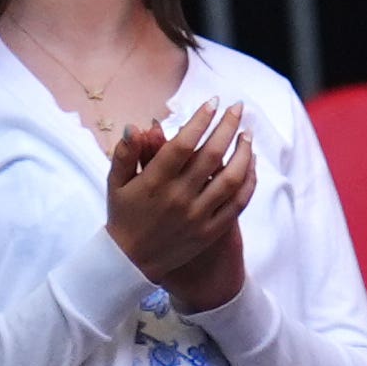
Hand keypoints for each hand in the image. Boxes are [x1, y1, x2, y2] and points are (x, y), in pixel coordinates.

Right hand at [108, 99, 256, 309]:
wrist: (129, 263)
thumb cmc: (123, 217)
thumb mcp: (115, 184)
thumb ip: (125, 154)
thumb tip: (135, 126)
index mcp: (154, 182)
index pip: (182, 144)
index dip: (200, 120)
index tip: (213, 102)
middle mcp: (178, 198)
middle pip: (211, 155)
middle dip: (228, 126)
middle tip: (238, 107)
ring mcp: (197, 216)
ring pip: (231, 179)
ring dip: (244, 153)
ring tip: (247, 134)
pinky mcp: (210, 232)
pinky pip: (237, 204)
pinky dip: (249, 182)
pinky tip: (251, 164)